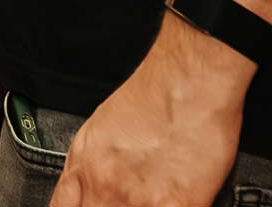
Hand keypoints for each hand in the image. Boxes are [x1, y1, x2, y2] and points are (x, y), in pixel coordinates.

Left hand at [48, 21, 248, 206]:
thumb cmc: (150, 97)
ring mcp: (142, 201)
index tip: (91, 203)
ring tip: (151, 197)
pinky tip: (174, 202)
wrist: (189, 78)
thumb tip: (81, 196)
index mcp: (84, 167)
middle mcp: (106, 187)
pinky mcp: (181, 206)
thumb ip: (85, 169)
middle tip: (126, 199)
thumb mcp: (97, 129)